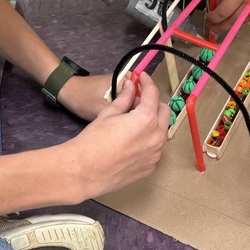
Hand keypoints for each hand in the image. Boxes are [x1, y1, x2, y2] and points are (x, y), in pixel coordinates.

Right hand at [65, 73, 169, 199]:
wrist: (85, 171)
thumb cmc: (93, 141)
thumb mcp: (109, 113)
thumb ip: (124, 98)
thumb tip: (130, 87)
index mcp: (146, 119)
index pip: (153, 94)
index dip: (147, 82)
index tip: (142, 78)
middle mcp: (156, 137)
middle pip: (164, 111)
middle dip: (153, 102)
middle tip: (138, 100)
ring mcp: (155, 154)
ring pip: (161, 131)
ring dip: (153, 122)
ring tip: (134, 121)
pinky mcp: (150, 167)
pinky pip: (155, 148)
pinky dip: (148, 140)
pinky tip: (132, 140)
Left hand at [207, 0, 249, 35]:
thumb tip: (215, 3)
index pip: (222, 12)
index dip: (213, 17)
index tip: (210, 16)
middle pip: (231, 23)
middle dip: (220, 27)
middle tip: (214, 29)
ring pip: (242, 23)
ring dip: (233, 23)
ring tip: (226, 19)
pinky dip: (245, 17)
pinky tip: (244, 9)